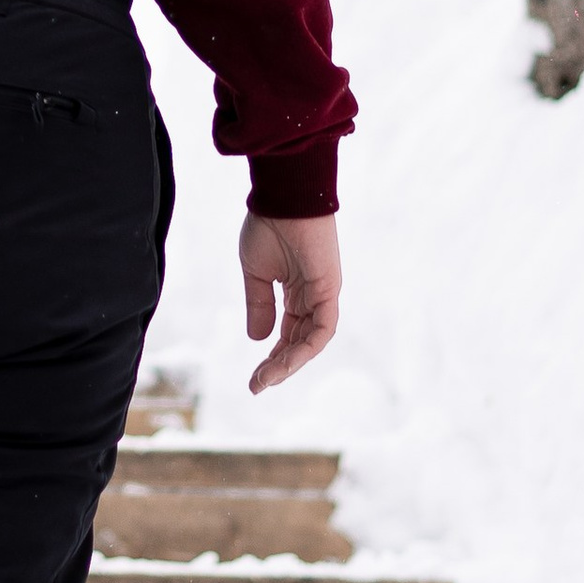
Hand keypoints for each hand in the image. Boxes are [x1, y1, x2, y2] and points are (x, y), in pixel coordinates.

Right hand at [240, 210, 340, 393]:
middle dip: (279, 366)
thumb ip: (259, 305)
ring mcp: (323, 293)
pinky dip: (305, 348)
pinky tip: (284, 362)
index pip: (288, 333)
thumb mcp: (256, 273)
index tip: (254, 378)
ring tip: (266, 379)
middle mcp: (313, 296)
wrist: (282, 197)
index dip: (272, 356)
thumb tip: (257, 339)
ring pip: (311, 340)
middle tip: (257, 386)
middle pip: (299, 341)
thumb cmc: (268, 226)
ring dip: (289, 363)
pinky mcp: (329, 289)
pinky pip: (322, 328)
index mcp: (297, 290)